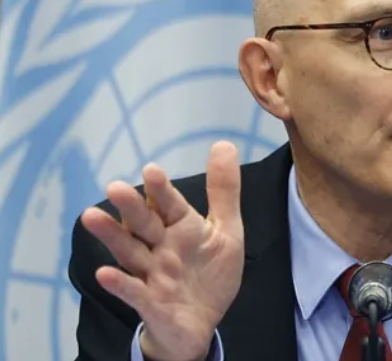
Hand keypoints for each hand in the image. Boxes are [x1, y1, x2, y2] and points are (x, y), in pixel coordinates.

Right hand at [80, 141, 244, 360]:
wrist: (202, 321)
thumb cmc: (209, 272)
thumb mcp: (225, 230)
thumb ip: (224, 191)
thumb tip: (223, 144)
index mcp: (181, 227)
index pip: (169, 205)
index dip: (161, 189)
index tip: (152, 169)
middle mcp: (161, 247)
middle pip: (144, 224)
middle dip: (132, 207)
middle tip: (115, 187)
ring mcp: (153, 275)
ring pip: (130, 252)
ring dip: (112, 235)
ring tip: (91, 215)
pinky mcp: (150, 302)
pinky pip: (133, 292)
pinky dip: (120, 283)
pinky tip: (105, 273)